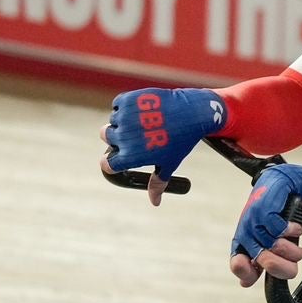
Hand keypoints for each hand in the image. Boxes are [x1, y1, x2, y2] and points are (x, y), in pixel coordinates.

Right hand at [100, 88, 226, 204]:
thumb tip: (155, 202)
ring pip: (114, 120)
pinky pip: (118, 104)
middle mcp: (123, 137)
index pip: (107, 163)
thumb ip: (157, 183)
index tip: (123, 154)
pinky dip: (127, 105)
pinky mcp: (128, 99)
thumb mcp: (169, 163)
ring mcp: (125, 117)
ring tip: (145, 120)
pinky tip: (142, 109)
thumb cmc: (181, 141)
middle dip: (119, 136)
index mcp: (130, 156)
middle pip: (107, 137)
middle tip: (140, 133)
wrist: (193, 113)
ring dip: (124, 120)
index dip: (114, 160)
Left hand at [229, 165, 301, 285]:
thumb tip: (246, 282)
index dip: (247, 273)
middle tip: (294, 261)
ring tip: (298, 245)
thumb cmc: (276, 212)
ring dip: (291, 250)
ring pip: (272, 246)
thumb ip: (260, 259)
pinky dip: (290, 231)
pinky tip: (295, 229)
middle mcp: (247, 232)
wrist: (283, 183)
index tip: (258, 274)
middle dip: (282, 265)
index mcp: (245, 242)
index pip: (238, 264)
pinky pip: (277, 229)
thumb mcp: (269, 238)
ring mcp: (253, 220)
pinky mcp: (264, 208)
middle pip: (262, 260)